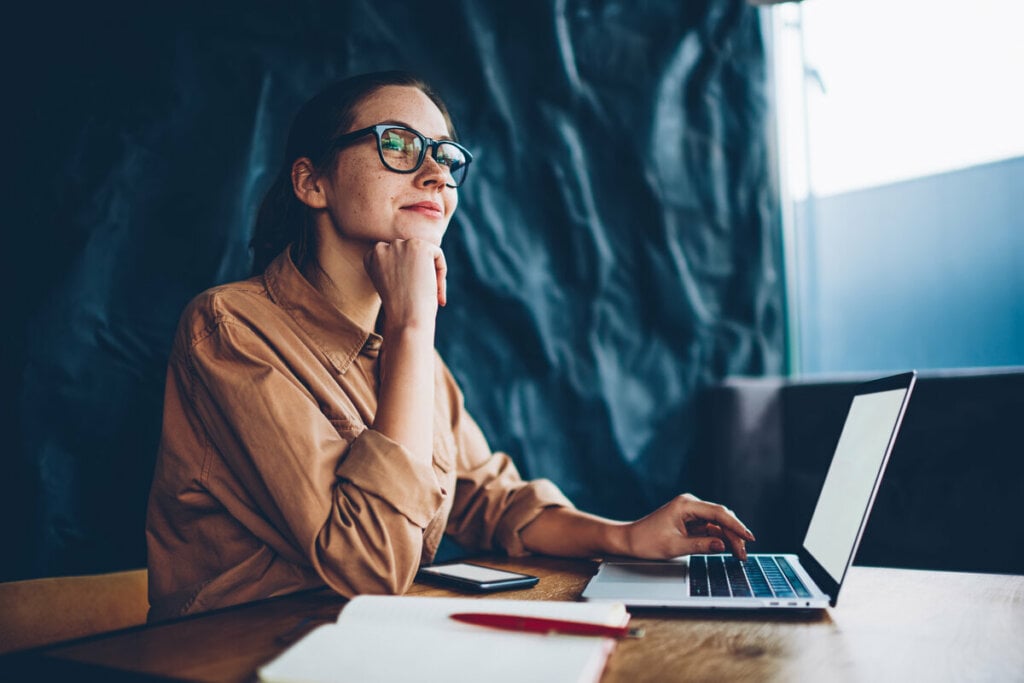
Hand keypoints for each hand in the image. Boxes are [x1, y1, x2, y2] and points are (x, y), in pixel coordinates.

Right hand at [363, 239, 446, 328]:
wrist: (406, 318)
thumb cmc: (400, 309)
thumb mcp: (391, 284)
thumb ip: (397, 267)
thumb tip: (414, 260)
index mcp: (371, 257)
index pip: (395, 256)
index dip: (406, 274)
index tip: (409, 293)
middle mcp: (381, 247)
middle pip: (410, 252)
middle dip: (419, 271)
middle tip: (423, 294)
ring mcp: (400, 245)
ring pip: (424, 253)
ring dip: (431, 272)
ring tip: (432, 293)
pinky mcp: (419, 246)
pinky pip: (438, 254)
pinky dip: (441, 272)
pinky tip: (436, 289)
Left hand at [617, 493, 754, 560]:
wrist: (629, 540)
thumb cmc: (646, 541)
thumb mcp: (675, 547)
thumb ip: (700, 546)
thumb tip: (723, 545)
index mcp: (686, 505)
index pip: (718, 513)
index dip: (736, 526)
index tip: (750, 537)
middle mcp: (690, 504)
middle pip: (721, 518)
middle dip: (734, 535)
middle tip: (743, 555)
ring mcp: (690, 512)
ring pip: (717, 524)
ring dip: (728, 538)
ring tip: (738, 555)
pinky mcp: (690, 521)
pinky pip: (710, 528)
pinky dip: (719, 538)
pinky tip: (727, 549)